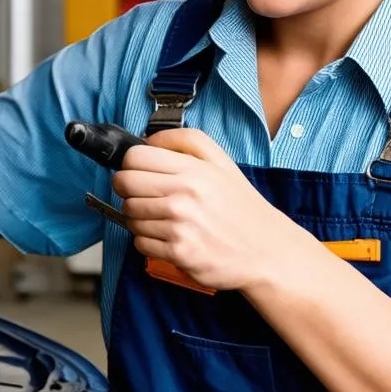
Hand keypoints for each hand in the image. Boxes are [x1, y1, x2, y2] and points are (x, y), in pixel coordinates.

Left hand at [112, 128, 311, 291]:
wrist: (266, 252)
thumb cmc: (242, 209)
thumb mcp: (222, 163)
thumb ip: (185, 141)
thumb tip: (149, 139)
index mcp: (194, 170)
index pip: (134, 157)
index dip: (130, 164)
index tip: (139, 172)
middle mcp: (185, 195)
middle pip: (124, 184)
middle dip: (128, 190)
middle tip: (145, 196)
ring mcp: (180, 225)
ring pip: (128, 214)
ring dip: (139, 218)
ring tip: (163, 219)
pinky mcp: (178, 252)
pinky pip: (139, 242)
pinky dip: (148, 241)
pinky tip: (169, 237)